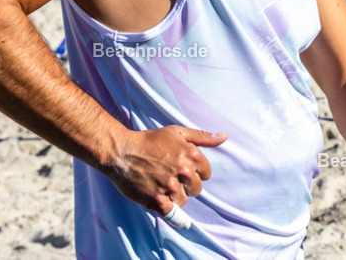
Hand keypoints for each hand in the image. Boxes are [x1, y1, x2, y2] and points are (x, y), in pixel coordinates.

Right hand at [102, 126, 226, 219]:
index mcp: (192, 155)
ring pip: (184, 200)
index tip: (182, 168)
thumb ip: (202, 137)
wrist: (121, 152)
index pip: (206, 173)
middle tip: (170, 177)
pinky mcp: (157, 201)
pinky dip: (168, 207)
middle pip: (197, 188)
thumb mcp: (177, 132)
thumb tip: (224, 137)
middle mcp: (184, 171)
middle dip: (186, 184)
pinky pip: (172, 212)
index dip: (195, 172)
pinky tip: (161, 200)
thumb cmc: (149, 140)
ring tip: (161, 184)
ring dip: (175, 195)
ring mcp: (170, 187)